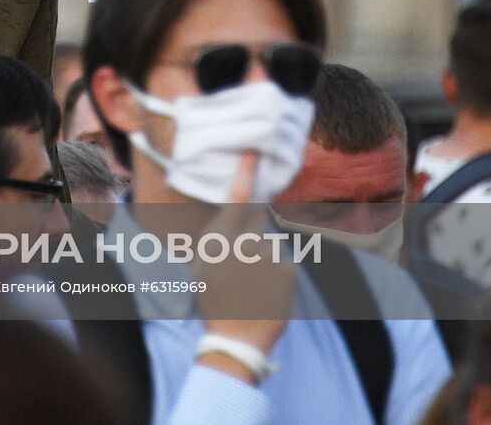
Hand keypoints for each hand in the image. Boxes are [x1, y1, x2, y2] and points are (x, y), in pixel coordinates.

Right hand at [196, 153, 292, 370]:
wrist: (238, 338)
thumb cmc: (213, 299)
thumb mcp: (201, 263)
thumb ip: (215, 234)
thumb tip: (231, 211)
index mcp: (221, 238)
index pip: (236, 198)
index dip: (245, 173)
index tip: (253, 152)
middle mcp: (247, 241)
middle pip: (254, 222)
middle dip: (247, 236)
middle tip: (237, 271)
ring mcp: (271, 255)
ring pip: (268, 244)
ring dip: (262, 259)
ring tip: (249, 287)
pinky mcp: (289, 269)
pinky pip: (282, 261)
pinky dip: (276, 273)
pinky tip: (265, 292)